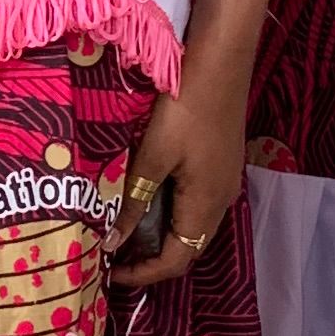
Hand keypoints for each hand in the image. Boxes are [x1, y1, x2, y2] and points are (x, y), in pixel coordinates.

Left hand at [110, 78, 247, 290]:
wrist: (221, 61)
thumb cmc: (184, 108)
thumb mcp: (151, 157)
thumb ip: (132, 202)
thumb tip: (111, 243)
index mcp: (206, 205)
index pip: (177, 261)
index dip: (143, 274)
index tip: (110, 272)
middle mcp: (222, 200)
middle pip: (187, 247)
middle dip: (150, 258)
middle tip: (112, 254)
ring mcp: (224, 181)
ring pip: (191, 224)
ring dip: (159, 233)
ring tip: (122, 229)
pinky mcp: (221, 163)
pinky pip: (195, 202)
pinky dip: (169, 211)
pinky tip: (144, 198)